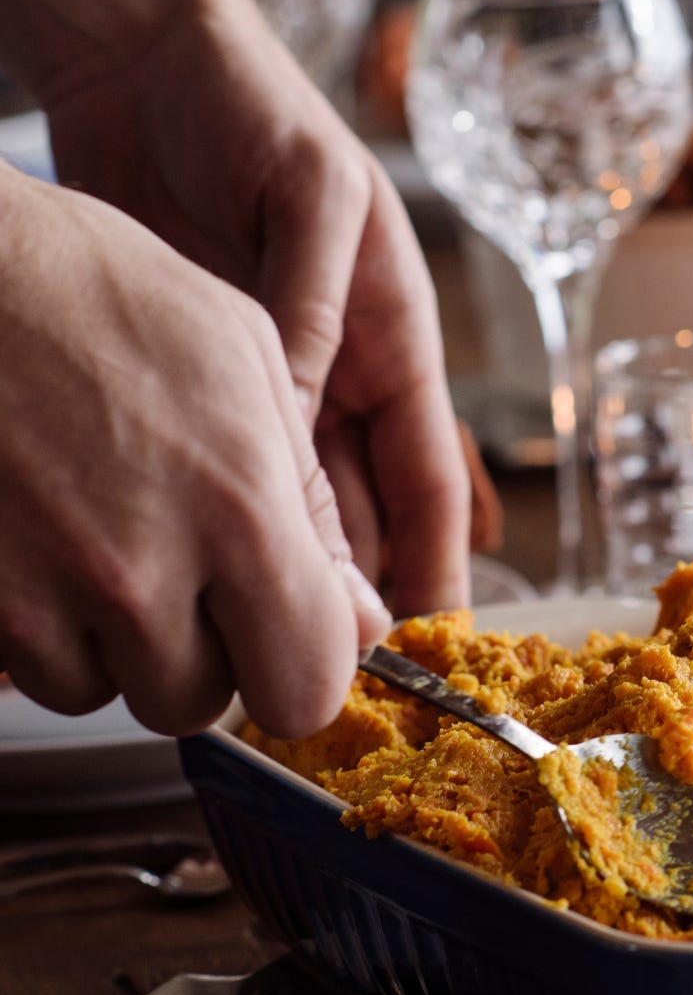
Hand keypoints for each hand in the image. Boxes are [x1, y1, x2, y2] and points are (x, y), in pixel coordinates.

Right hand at [0, 170, 393, 736]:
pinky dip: (44, 630)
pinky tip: (44, 542)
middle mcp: (140, 575)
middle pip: (204, 703)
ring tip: (106, 534)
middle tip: (192, 572)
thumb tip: (358, 619)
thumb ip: (312, 507)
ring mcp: (39, 597)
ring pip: (110, 691)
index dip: (304, 667)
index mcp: (241, 514)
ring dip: (119, 644)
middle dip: (210, 654)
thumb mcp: (247, 365)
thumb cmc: (96, 292)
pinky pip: (31, 671)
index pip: (307, 685)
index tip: (294, 633)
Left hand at [42, 0, 470, 613]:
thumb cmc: (256, 108)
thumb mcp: (311, 201)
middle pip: (363, 510)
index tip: (441, 640)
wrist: (150, 58)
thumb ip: (312, 308)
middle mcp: (342, 372)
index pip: (432, 476)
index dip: (442, 561)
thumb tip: (305, 413)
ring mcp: (273, 377)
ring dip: (290, 570)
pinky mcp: (203, 371)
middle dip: (359, 591)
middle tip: (339, 674)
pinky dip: (224, 523)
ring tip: (271, 647)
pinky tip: (208, 572)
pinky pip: (224, 469)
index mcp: (397, 334)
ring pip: (293, 504)